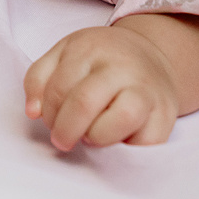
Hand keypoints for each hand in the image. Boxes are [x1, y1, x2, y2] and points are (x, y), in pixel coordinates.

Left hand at [24, 20, 185, 149]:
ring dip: (97, 137)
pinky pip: (147, 143)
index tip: (52, 121)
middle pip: (84, 103)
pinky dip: (127, 149)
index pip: (58, 89)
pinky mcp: (165, 115)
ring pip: (122, 119)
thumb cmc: (101, 60)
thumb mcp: (64, 55)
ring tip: (92, 137)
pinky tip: (117, 141)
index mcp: (91, 48)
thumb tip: (33, 112)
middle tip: (63, 139)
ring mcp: (147, 90)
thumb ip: (39, 78)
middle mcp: (121, 67)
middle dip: (66, 130)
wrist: (152, 56)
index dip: (49, 114)